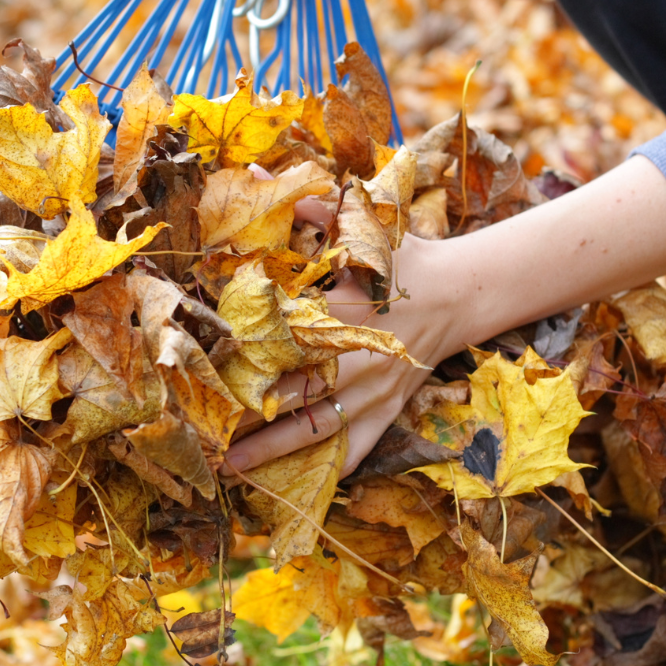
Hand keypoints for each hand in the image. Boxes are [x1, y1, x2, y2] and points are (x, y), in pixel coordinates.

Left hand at [220, 154, 665, 478]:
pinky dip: (334, 468)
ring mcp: (375, 391)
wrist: (461, 293)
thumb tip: (259, 177)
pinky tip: (303, 488)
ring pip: (318, 428)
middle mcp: (358, 359)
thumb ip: (312, 209)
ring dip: (276, 449)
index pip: (287, 340)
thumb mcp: (365, 228)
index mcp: (347, 313)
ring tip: (234, 468)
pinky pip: (360, 446)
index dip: (246, 357)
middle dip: (249, 414)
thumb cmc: (407, 260)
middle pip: (294, 393)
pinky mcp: (390, 409)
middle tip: (203, 432)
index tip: (206, 371)